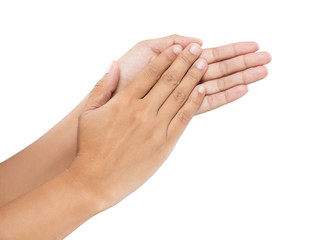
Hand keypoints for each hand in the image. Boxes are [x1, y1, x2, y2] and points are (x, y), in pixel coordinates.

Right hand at [70, 43, 206, 208]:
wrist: (96, 180)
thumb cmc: (91, 147)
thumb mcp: (88, 113)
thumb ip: (103, 86)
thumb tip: (113, 64)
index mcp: (124, 101)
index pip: (150, 73)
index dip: (166, 57)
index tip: (178, 47)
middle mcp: (142, 111)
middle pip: (169, 80)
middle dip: (185, 61)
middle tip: (197, 48)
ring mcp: (155, 128)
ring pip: (179, 96)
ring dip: (193, 78)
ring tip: (203, 63)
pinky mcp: (165, 144)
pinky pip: (183, 119)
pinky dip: (194, 103)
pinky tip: (201, 90)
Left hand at [116, 34, 270, 113]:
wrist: (105, 103)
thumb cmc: (121, 77)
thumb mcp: (143, 50)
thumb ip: (169, 44)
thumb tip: (195, 42)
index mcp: (178, 63)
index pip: (211, 55)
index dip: (233, 50)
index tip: (253, 45)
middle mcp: (184, 80)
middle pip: (220, 68)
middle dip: (244, 62)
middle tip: (268, 57)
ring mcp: (183, 96)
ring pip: (218, 83)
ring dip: (241, 76)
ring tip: (264, 70)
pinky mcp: (178, 111)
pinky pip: (205, 102)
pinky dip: (224, 95)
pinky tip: (242, 89)